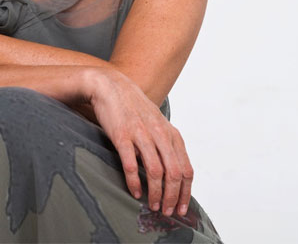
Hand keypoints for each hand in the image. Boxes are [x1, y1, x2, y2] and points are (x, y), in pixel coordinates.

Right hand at [88, 68, 193, 217]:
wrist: (111, 86)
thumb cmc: (134, 107)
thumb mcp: (157, 122)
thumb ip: (167, 143)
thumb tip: (175, 171)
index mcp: (171, 133)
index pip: (186, 168)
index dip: (185, 192)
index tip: (180, 208)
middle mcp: (159, 133)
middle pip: (174, 173)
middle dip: (172, 197)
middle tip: (166, 212)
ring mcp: (141, 134)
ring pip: (155, 171)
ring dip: (156, 194)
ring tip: (152, 205)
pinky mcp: (122, 135)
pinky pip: (131, 164)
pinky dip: (135, 182)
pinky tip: (135, 192)